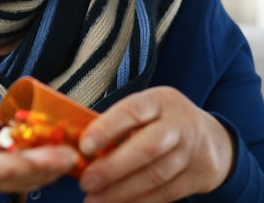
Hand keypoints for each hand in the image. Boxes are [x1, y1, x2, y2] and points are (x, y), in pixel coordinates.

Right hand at [0, 104, 78, 196]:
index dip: (11, 165)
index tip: (34, 157)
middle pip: (12, 178)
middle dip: (41, 168)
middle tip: (68, 155)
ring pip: (24, 179)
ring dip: (50, 169)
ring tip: (72, 155)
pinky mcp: (2, 172)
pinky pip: (26, 172)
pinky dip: (46, 164)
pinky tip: (62, 153)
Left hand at [78, 86, 234, 202]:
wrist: (212, 139)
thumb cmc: (162, 121)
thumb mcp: (145, 110)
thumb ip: (119, 124)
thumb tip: (81, 148)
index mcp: (159, 101)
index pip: (131, 112)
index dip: (107, 129)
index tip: (84, 147)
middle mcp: (178, 124)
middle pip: (147, 147)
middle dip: (113, 167)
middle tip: (86, 181)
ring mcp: (191, 152)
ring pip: (155, 175)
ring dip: (121, 190)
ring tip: (94, 198)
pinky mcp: (196, 177)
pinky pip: (165, 193)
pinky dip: (139, 201)